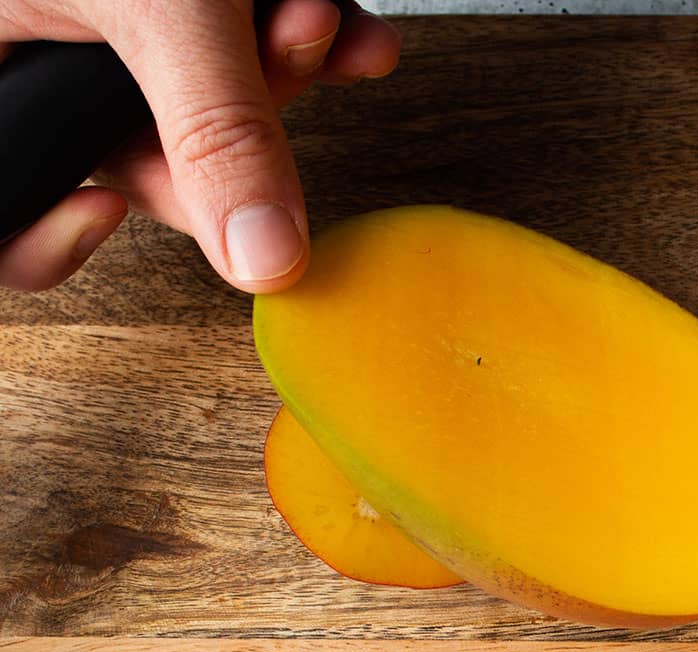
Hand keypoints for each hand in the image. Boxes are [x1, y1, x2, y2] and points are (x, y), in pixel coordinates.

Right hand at [0, 0, 400, 292]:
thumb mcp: (165, 8)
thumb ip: (212, 132)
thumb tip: (263, 262)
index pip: (9, 209)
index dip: (49, 245)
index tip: (112, 213)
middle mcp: (46, 54)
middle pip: (146, 157)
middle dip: (243, 118)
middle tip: (289, 56)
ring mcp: (112, 30)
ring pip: (206, 103)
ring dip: (288, 68)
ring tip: (321, 20)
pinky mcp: (181, 6)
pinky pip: (236, 50)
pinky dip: (298, 36)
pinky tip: (346, 27)